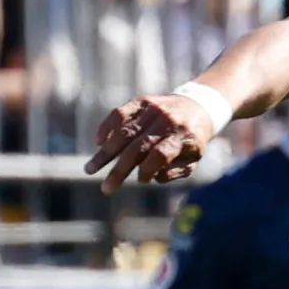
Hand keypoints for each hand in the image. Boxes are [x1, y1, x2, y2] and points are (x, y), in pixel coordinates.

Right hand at [85, 88, 222, 193]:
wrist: (198, 106)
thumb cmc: (192, 141)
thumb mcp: (193, 159)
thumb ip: (175, 172)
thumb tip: (151, 177)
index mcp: (184, 137)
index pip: (160, 154)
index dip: (148, 169)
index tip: (141, 180)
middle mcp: (167, 121)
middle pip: (138, 147)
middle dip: (119, 170)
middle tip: (105, 188)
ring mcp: (153, 109)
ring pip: (124, 131)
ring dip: (105, 152)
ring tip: (90, 169)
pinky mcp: (141, 101)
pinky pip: (119, 113)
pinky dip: (106, 128)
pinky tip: (99, 142)